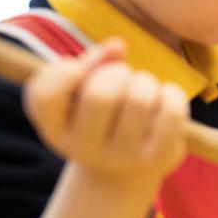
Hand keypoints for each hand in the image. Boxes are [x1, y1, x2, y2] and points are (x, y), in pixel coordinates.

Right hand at [23, 38, 188, 191]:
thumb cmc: (101, 117)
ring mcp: (122, 158)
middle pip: (101, 94)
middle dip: (118, 72)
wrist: (123, 171)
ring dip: (146, 81)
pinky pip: (171, 112)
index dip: (64, 72)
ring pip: (139, 98)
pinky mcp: (158, 159)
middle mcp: (83, 150)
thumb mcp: (85, 90)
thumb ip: (93, 62)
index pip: (45, 95)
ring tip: (144, 90)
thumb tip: (118, 46)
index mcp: (55, 129)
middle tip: (122, 78)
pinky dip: (172, 93)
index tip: (78, 69)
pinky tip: (165, 97)